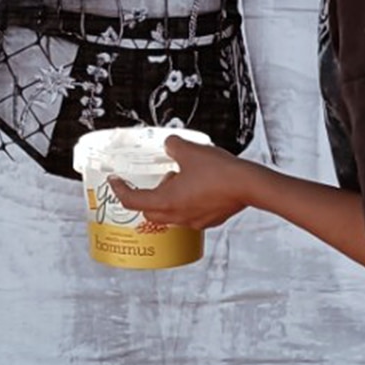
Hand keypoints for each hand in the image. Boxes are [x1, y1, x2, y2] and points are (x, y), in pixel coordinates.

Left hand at [110, 133, 257, 230]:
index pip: (132, 200)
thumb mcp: (189, 151)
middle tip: (155, 179)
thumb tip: (171, 144)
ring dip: (168, 199)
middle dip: (146, 196)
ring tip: (180, 179)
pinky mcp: (209, 220)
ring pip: (170, 214)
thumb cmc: (220, 173)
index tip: (115, 182)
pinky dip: (187, 202)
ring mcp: (194, 221)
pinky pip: (190, 214)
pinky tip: (198, 187)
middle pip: (149, 211)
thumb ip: (173, 145)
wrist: (248, 185)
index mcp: (166, 201)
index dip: (120, 189)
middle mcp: (177, 215)